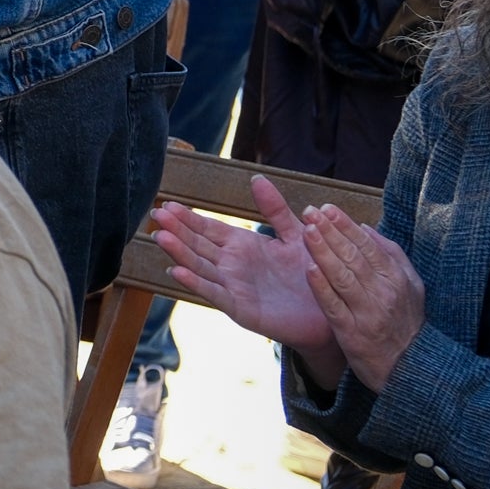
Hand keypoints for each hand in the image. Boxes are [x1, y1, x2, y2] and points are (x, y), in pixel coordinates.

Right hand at [152, 177, 344, 384]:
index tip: (168, 204)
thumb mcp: (295, 234)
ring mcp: (234, 288)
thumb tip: (256, 178)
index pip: (209, 228)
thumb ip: (275, 209)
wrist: (334, 310)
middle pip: (198, 245)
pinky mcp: (242, 309)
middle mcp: (233, 266)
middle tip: (155, 214)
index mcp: (243, 246)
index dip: (188, 217)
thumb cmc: (314, 273)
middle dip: (177, 230)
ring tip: (161, 237)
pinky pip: (216, 294)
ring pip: (200, 267)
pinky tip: (178, 271)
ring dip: (180, 253)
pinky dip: (196, 283)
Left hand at [304, 205, 424, 392]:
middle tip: (310, 212)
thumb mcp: (410, 286)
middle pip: (354, 257)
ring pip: (343, 277)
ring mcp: (367, 313)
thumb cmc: (405, 322)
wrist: (410, 367)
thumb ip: (390, 255)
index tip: (326, 208)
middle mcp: (383, 292)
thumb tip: (365, 228)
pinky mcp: (352, 333)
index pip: (368, 245)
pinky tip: (309, 270)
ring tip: (307, 232)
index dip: (345, 225)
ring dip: (324, 253)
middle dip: (331, 232)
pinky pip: (334, 306)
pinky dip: (322, 288)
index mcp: (396, 278)